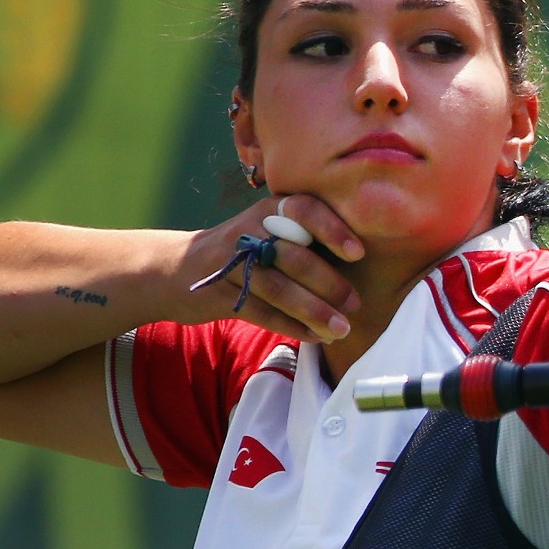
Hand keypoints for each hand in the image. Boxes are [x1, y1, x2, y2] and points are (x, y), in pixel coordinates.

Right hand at [179, 193, 367, 341]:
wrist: (179, 267)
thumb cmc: (248, 249)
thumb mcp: (272, 229)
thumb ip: (308, 235)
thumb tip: (368, 256)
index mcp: (270, 211)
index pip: (303, 209)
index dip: (331, 229)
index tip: (358, 253)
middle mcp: (248, 232)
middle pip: (293, 257)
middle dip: (329, 284)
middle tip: (355, 305)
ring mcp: (230, 263)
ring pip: (278, 289)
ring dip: (313, 312)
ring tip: (341, 330)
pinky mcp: (217, 294)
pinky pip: (260, 312)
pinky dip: (291, 326)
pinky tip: (316, 338)